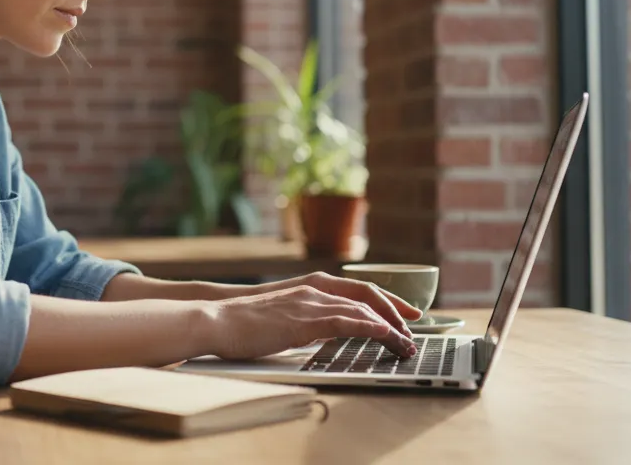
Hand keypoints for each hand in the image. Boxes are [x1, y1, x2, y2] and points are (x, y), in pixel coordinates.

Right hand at [200, 285, 417, 360]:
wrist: (216, 319)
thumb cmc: (241, 324)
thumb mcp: (280, 319)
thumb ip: (304, 321)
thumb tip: (322, 333)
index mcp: (308, 289)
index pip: (356, 291)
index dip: (384, 301)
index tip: (403, 314)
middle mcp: (313, 291)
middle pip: (366, 297)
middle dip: (394, 313)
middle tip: (413, 330)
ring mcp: (309, 303)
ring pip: (360, 310)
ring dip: (388, 326)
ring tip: (405, 342)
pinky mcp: (304, 320)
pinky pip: (345, 321)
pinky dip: (369, 326)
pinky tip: (383, 334)